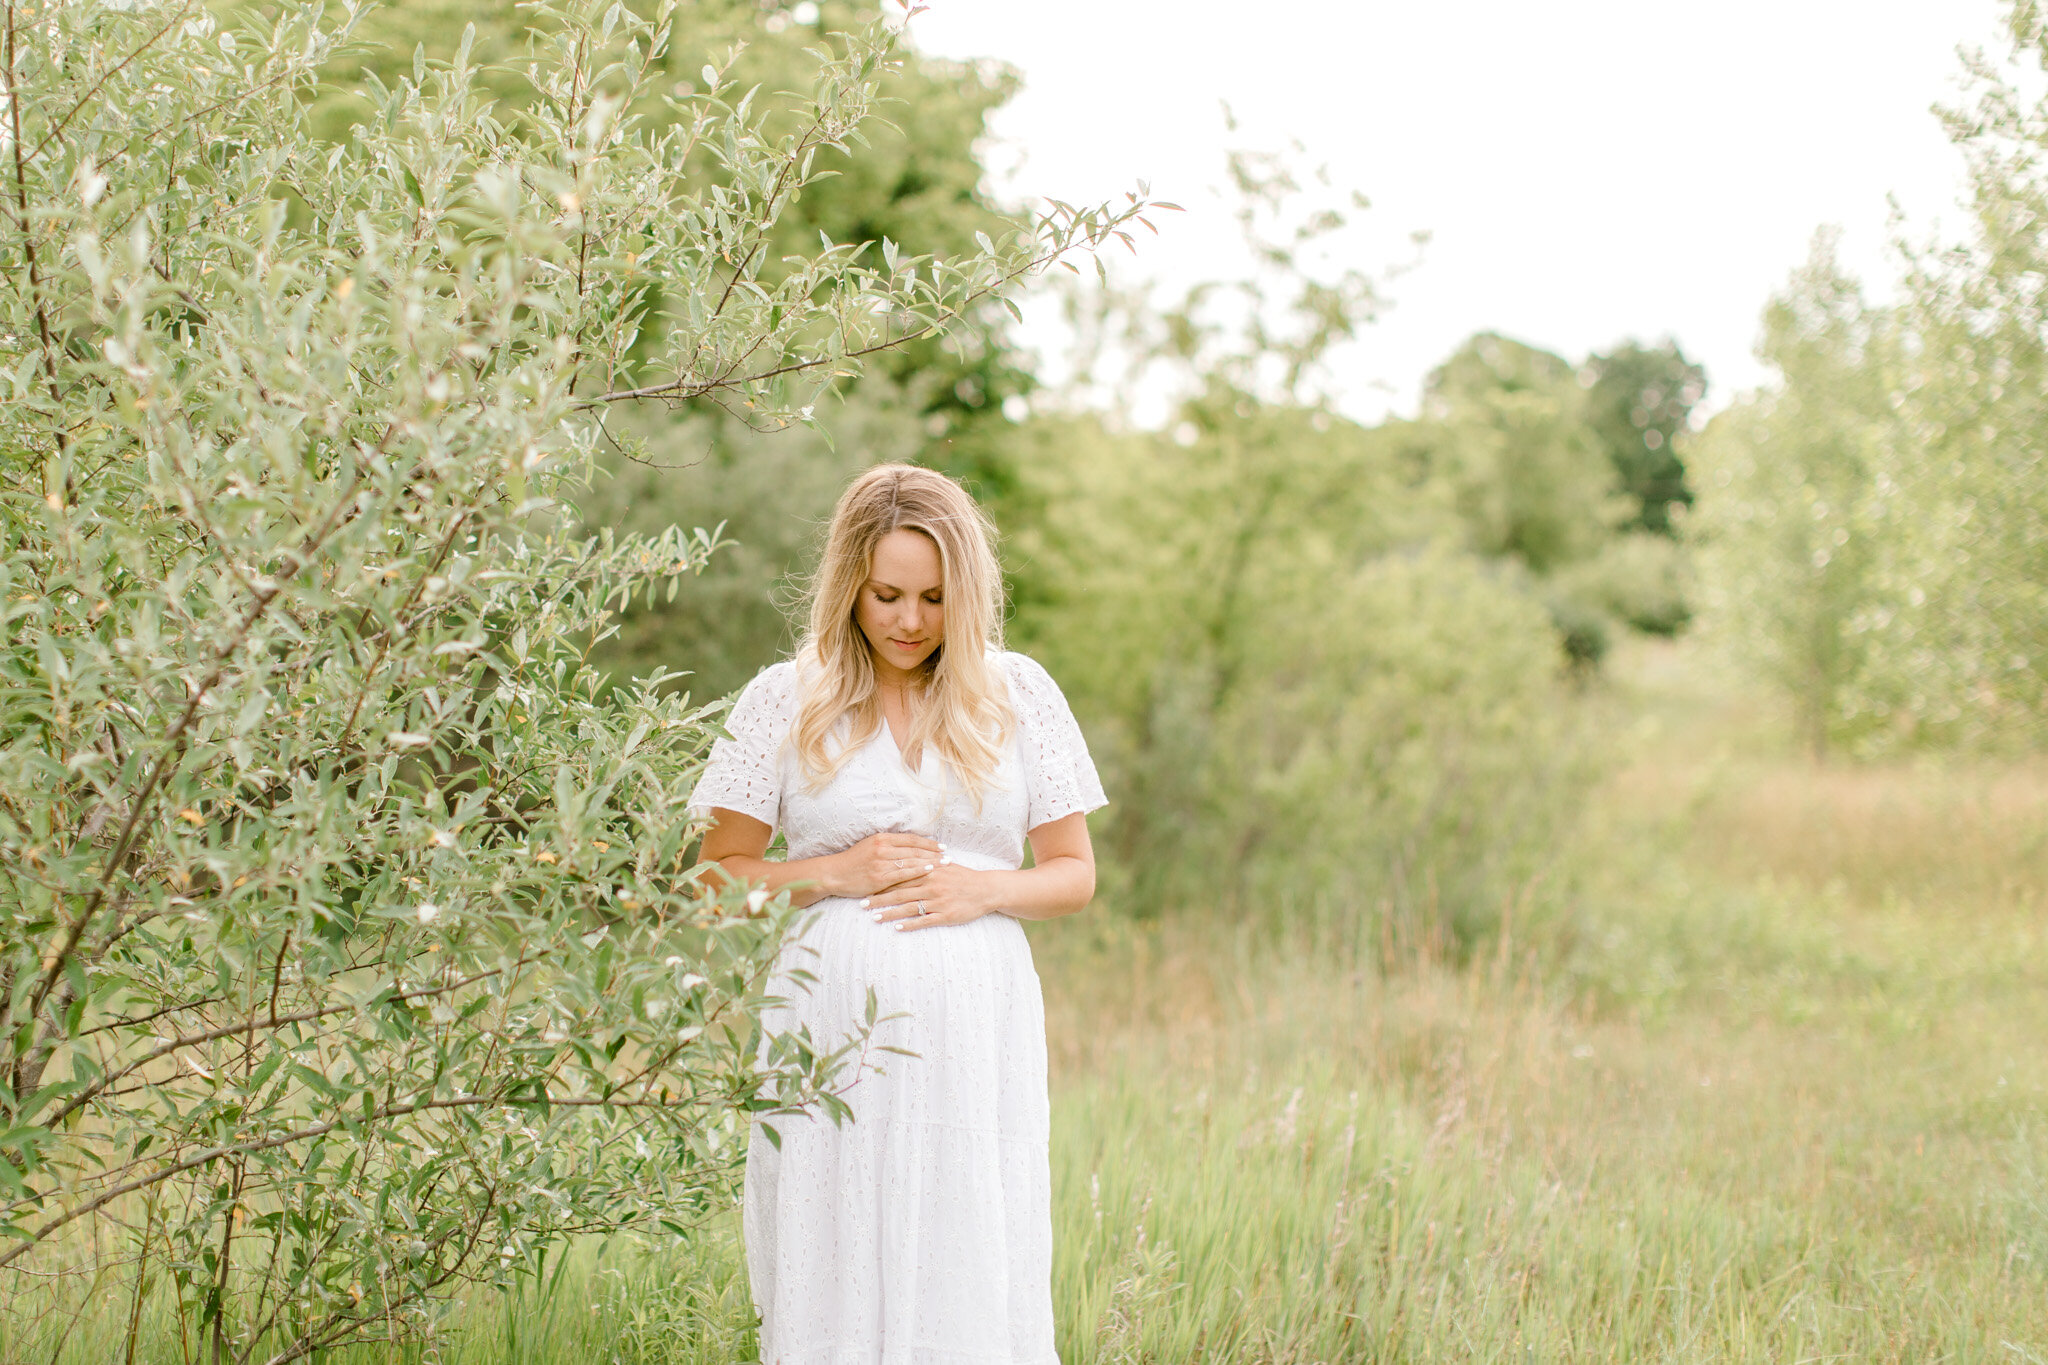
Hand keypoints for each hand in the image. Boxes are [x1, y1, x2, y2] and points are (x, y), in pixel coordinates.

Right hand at [825, 831, 942, 899]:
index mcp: (882, 838)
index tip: (941, 846)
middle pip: (914, 849)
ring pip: (912, 861)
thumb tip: (909, 846)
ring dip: (931, 862)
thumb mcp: (869, 846)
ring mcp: (881, 863)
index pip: (911, 839)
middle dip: (934, 852)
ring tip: (946, 863)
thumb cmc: (853, 862)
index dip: (928, 842)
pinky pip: (904, 873)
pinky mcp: (880, 877)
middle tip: (949, 855)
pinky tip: (931, 870)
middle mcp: (883, 848)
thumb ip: (888, 845)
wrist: (834, 874)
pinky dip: (919, 871)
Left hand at [867, 857, 995, 931]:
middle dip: (879, 899)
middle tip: (862, 904)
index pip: (900, 877)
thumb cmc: (965, 877)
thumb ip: (928, 864)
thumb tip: (911, 859)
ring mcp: (937, 901)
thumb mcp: (946, 865)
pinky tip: (897, 928)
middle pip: (899, 893)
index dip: (882, 882)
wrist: (987, 889)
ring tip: (874, 918)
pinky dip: (910, 925)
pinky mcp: (945, 915)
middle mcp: (930, 886)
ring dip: (889, 913)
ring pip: (908, 908)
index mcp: (929, 872)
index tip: (866, 886)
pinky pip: (923, 921)